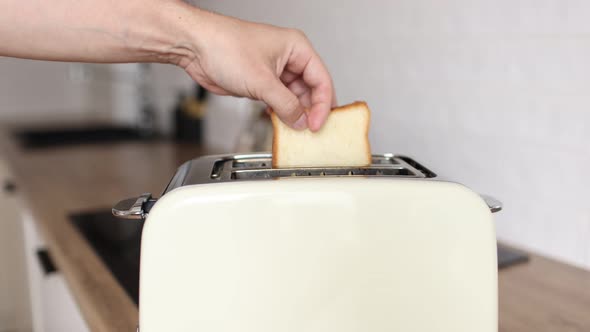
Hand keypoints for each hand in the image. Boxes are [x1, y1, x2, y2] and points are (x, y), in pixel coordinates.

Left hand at [177, 9, 335, 130]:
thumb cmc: (224, 46)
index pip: (321, 79)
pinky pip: (280, 102)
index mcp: (296, 48)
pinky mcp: (262, 83)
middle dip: (310, 111)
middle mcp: (289, 58)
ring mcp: (276, 72)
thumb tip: (301, 121)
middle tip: (310, 132)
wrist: (196, 48)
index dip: (323, 105)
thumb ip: (285, 104)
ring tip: (296, 131)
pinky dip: (282, 114)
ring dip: (295, 115)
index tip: (317, 124)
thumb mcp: (261, 80)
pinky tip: (281, 124)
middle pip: (311, 90)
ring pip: (295, 98)